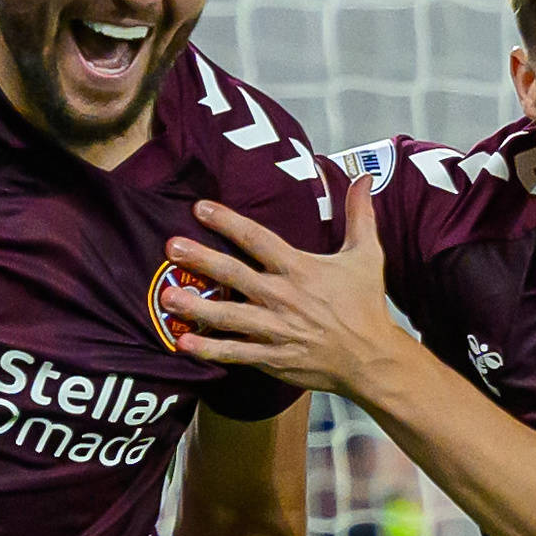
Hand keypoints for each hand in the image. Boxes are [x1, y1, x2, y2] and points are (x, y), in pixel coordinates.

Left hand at [159, 178, 405, 398]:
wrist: (371, 358)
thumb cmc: (365, 306)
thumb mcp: (367, 255)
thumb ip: (360, 215)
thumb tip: (364, 177)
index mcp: (300, 269)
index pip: (257, 239)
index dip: (228, 222)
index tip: (199, 209)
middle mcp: (283, 297)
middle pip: (234, 274)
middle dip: (201, 259)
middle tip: (171, 247)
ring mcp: (275, 329)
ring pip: (228, 316)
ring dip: (195, 306)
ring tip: (165, 296)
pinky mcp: (272, 357)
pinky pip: (236, 353)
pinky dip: (210, 349)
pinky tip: (183, 342)